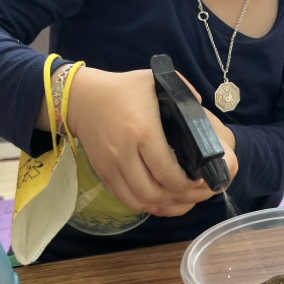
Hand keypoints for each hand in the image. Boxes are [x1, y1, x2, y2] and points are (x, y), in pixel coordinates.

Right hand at [66, 67, 236, 216]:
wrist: (82, 97)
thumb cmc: (123, 88)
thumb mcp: (154, 80)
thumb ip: (182, 91)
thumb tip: (200, 108)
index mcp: (143, 131)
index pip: (167, 171)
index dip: (187, 183)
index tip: (201, 179)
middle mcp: (125, 152)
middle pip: (154, 191)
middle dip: (178, 197)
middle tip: (193, 190)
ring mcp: (111, 165)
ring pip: (139, 200)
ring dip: (161, 203)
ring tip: (177, 195)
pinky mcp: (102, 172)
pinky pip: (125, 198)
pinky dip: (143, 203)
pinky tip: (158, 197)